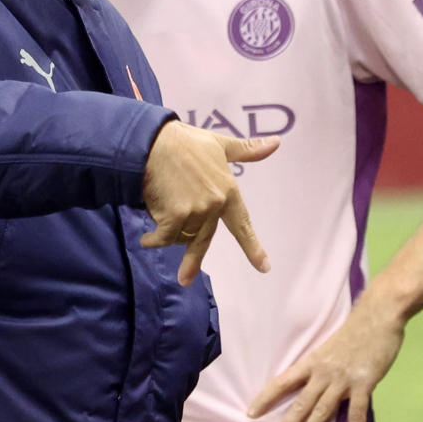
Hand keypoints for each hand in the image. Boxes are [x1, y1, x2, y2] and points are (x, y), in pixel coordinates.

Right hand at [140, 122, 277, 285]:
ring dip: (168, 230)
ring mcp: (195, 212)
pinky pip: (163, 238)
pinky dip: (152, 240)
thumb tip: (277, 142)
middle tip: (185, 280)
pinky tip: (145, 239)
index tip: (264, 267)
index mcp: (228, 192)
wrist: (153, 142)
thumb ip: (247, 150)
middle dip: (192, 262)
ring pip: (180, 236)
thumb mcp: (219, 144)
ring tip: (156, 212)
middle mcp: (214, 205)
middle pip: (203, 241)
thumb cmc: (185, 142)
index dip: (253, 247)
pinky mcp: (174, 217)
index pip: (242, 224)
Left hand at [247, 300, 404, 421]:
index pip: (281, 382)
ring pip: (321, 411)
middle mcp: (323, 373)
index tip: (250, 413)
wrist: (378, 316)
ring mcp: (343, 380)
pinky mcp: (363, 384)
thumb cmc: (354, 330)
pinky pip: (356, 413)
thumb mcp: (328, 347)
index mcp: (312, 362)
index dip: (265, 399)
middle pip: (299, 404)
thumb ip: (320, 367)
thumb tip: (313, 385)